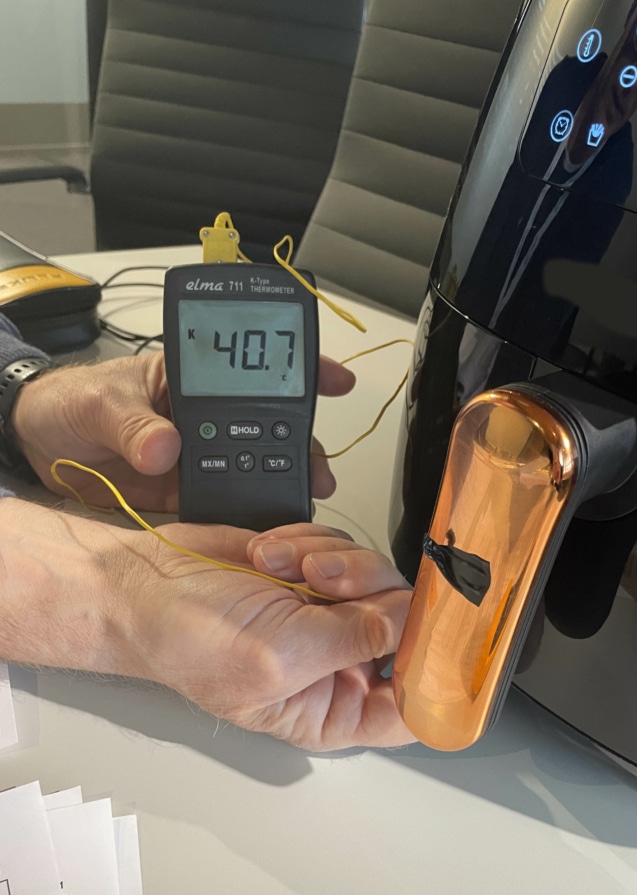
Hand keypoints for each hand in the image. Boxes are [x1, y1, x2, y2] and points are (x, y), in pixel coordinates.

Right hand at [0, 504, 413, 750]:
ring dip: (332, 560)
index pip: (413, 706)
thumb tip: (411, 618)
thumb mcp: (276, 656)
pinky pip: (345, 547)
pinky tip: (271, 554)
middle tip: (324, 580)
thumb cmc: (185, 641)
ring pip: (377, 577)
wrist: (141, 584)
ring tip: (281, 567)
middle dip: (368, 590)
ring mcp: (327, 614)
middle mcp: (337, 665)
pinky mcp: (313, 571)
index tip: (432, 628)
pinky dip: (311, 541)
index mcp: (332, 709)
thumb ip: (351, 640)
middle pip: (405, 623)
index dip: (434, 669)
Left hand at [12, 351, 354, 510]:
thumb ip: (133, 425)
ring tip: (300, 501)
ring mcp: (196, 456)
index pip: (254, 369)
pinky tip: (260, 525)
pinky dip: (242, 515)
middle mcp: (202, 417)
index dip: (302, 369)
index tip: (338, 380)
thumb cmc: (68, 402)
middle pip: (267, 426)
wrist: (38, 448)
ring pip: (252, 466)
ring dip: (279, 482)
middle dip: (303, 444)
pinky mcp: (182, 492)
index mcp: (189, 379)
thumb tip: (165, 448)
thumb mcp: (99, 402)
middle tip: (319, 467)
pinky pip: (221, 502)